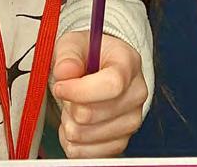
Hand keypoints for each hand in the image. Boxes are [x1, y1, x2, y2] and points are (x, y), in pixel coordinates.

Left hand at [50, 31, 146, 157]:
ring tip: (74, 104)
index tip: (60, 87)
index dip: (80, 90)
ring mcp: (131, 121)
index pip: (111, 85)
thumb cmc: (89, 55)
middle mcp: (136, 94)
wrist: (101, 68)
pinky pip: (84, 153)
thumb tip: (65, 72)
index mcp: (129, 64)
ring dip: (69, 122)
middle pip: (91, 114)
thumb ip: (68, 55)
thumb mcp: (74, 43)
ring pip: (84, 136)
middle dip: (69, 104)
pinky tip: (76, 122)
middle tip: (68, 92)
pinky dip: (72, 141)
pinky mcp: (120, 143)